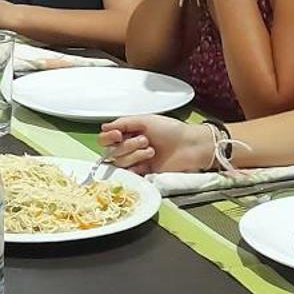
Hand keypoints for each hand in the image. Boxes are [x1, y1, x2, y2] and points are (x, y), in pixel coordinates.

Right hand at [99, 115, 216, 173]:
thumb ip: (123, 122)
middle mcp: (129, 147)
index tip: (118, 134)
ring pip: (119, 162)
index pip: (105, 138)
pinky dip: (136, 165)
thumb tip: (104, 127)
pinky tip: (148, 159)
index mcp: (128, 132)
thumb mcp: (146, 120)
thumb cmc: (171, 130)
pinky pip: (129, 173)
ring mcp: (135, 160)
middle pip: (110, 151)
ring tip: (151, 149)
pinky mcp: (142, 173)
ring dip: (134, 154)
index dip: (108, 137)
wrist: (189, 146)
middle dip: (126, 145)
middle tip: (144, 140)